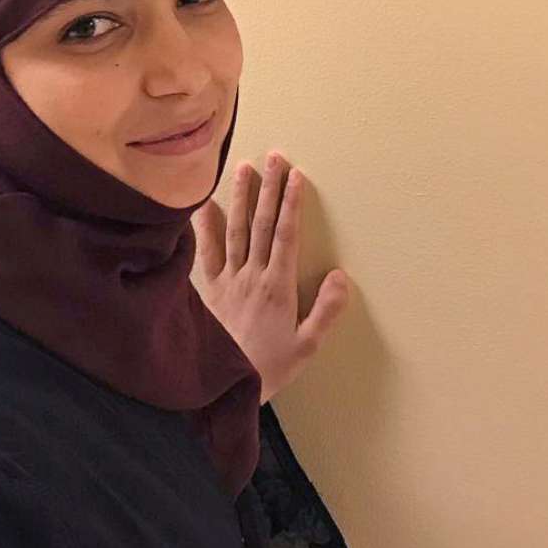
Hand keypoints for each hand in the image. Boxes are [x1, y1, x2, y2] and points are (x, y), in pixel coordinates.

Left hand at [192, 154, 349, 402]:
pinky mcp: (208, 290)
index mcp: (277, 287)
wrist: (219, 389)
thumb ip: (326, 310)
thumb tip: (342, 275)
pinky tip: (205, 205)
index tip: (296, 175)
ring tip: (244, 168)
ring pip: (234, 230)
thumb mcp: (306, 347)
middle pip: (261, 224)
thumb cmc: (267, 369)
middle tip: (275, 157)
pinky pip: (205, 253)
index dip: (291, 203)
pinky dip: (204, 228)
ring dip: (241, 198)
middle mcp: (251, 276)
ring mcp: (227, 280)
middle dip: (269, 188)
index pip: (286, 235)